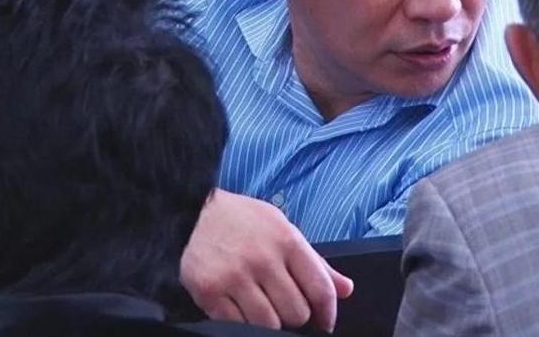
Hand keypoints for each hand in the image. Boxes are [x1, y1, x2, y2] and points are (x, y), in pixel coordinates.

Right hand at [180, 190, 353, 330]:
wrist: (192, 213)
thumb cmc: (244, 222)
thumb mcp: (283, 229)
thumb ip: (314, 262)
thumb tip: (345, 289)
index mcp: (287, 241)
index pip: (320, 289)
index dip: (328, 313)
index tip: (325, 323)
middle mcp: (262, 259)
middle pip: (296, 313)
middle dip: (295, 316)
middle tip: (285, 307)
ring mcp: (234, 276)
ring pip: (269, 324)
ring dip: (270, 323)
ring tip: (263, 308)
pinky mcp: (209, 291)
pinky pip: (237, 325)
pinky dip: (243, 324)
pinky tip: (241, 309)